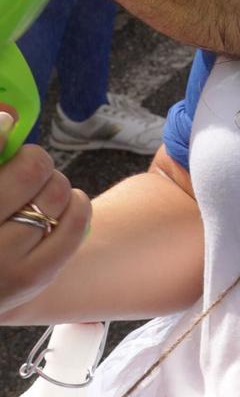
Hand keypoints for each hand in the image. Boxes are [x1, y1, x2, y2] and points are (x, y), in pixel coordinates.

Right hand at [0, 111, 90, 316]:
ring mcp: (2, 263)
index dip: (3, 137)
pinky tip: (62, 206)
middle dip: (34, 162)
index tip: (8, 126)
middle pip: (31, 169)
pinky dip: (76, 206)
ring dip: (53, 185)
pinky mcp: (32, 278)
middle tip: (25, 171)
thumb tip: (8, 118)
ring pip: (56, 193)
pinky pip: (74, 225)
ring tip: (37, 195)